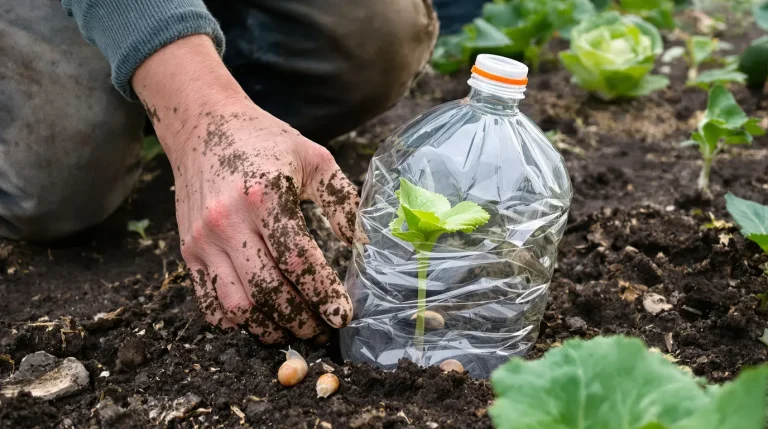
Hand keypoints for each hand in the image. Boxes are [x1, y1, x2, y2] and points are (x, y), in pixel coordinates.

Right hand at [133, 35, 359, 342]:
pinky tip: (260, 316)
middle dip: (301, 319)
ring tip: (294, 329)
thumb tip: (365, 245)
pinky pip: (209, 303)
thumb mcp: (314, 159)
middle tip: (324, 329)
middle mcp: (229, 221)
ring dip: (269, 327)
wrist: (203, 126)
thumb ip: (342, 202)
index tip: (344, 315)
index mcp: (266, 196)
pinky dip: (236, 320)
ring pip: (237, 306)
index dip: (324, 294)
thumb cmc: (264, 141)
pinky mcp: (187, 250)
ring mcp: (203, 239)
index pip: (298, 260)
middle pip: (268, 290)